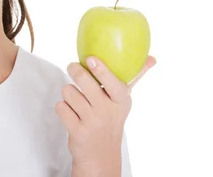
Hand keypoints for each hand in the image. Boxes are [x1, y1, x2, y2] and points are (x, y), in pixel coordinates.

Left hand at [55, 56, 155, 175]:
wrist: (101, 155)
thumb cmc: (111, 119)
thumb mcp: (123, 101)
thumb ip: (135, 78)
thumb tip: (152, 58)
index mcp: (121, 101)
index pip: (113, 83)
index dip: (101, 70)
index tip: (91, 59)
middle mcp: (106, 111)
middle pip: (84, 82)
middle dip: (75, 70)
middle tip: (73, 67)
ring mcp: (91, 122)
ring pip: (69, 92)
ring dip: (68, 92)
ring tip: (76, 98)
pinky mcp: (76, 131)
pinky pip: (61, 107)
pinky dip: (62, 107)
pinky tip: (70, 112)